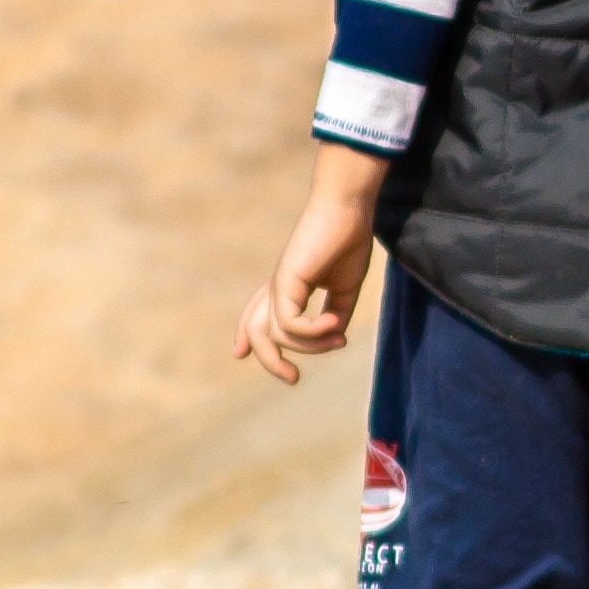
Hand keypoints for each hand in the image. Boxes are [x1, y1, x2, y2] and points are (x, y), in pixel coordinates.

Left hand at [236, 144, 389, 383]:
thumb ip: (337, 316)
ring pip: (275, 334)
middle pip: (256, 331)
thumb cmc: (348, 241)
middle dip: (270, 360)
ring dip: (311, 346)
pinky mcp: (285, 282)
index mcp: (288, 285)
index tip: (240, 353)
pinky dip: (313, 332)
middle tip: (293, 378)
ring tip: (339, 337)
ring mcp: (279, 285)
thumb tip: (334, 340)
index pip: (257, 314)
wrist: (347, 210)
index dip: (247, 335)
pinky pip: (288, 324)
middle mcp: (278, 287)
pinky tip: (335, 324)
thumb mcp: (345, 288)